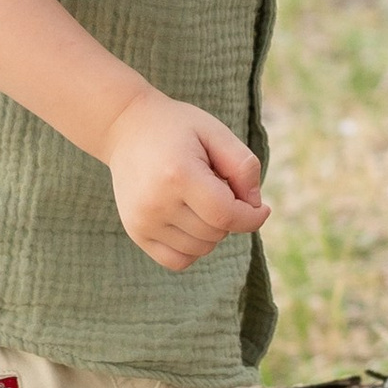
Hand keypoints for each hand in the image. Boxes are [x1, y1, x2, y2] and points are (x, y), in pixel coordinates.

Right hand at [105, 89, 269, 271]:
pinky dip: (193, 248)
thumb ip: (243, 166)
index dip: (252, 218)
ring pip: (200, 249)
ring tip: (198, 198)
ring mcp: (142, 221)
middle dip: (229, 214)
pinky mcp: (135, 232)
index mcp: (178, 175)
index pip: (226, 215)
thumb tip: (254, 207)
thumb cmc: (177, 128)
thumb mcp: (215, 132)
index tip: (262, 209)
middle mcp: (156, 203)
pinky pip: (178, 260)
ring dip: (212, 230)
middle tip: (216, 185)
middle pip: (216, 233)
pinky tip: (191, 222)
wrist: (125, 127)